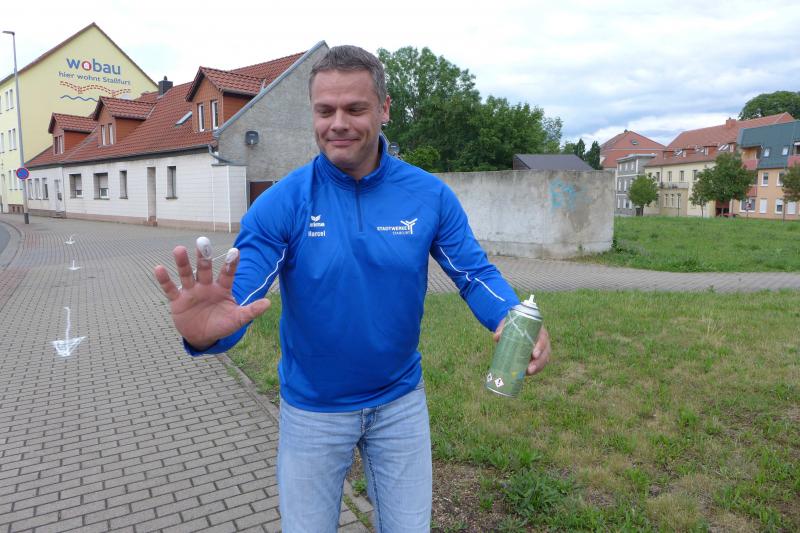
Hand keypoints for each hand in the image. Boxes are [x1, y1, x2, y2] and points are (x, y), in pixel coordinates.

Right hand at [153, 240, 270, 349]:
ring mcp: (191, 292)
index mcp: (222, 288)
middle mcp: (206, 286)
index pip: (227, 274)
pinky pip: (169, 289)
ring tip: (178, 249)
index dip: (231, 264)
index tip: (236, 251)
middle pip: (205, 268)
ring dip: (182, 263)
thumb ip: (251, 311)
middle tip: (203, 241)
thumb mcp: (237, 319)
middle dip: (204, 256)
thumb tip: (268, 303)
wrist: (203, 337)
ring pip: (186, 274)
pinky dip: (164, 280)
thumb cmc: (222, 324)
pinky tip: (158, 268)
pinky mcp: (177, 301)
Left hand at [493, 321, 550, 374]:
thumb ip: (503, 329)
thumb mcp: (508, 324)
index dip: (540, 347)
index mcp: (538, 330)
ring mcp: (542, 349)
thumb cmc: (513, 325)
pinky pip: (539, 364)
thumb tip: (496, 337)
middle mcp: (542, 340)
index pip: (543, 338)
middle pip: (545, 352)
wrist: (514, 327)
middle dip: (538, 362)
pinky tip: (527, 373)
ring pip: (543, 359)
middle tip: (530, 369)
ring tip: (528, 373)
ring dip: (537, 367)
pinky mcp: (538, 357)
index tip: (534, 354)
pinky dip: (535, 369)